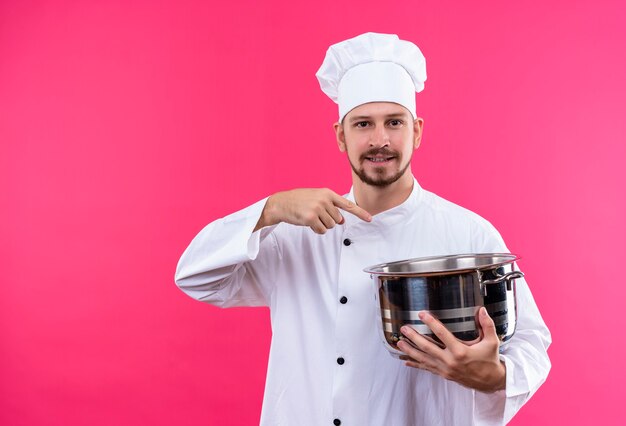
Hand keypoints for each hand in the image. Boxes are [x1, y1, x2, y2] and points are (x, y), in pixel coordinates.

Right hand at [254, 188, 371, 233]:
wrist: (281, 203)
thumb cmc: (299, 201)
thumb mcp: (316, 198)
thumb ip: (331, 206)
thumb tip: (342, 221)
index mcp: (327, 193)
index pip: (347, 204)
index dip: (360, 213)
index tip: (370, 219)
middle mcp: (324, 199)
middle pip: (338, 220)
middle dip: (328, 221)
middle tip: (315, 215)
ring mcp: (318, 208)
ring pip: (330, 226)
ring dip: (322, 226)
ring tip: (310, 217)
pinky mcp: (311, 218)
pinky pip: (322, 231)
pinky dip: (316, 230)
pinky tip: (308, 223)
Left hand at [397, 307, 505, 392]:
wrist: (491, 382)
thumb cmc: (490, 361)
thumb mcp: (492, 342)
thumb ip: (487, 325)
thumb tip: (482, 310)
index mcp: (460, 352)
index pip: (442, 334)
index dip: (430, 323)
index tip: (422, 314)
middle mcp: (450, 361)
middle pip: (427, 347)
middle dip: (413, 337)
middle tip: (404, 329)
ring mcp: (445, 369)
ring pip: (423, 359)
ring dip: (410, 350)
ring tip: (399, 342)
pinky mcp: (444, 375)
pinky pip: (427, 368)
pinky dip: (416, 364)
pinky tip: (406, 361)